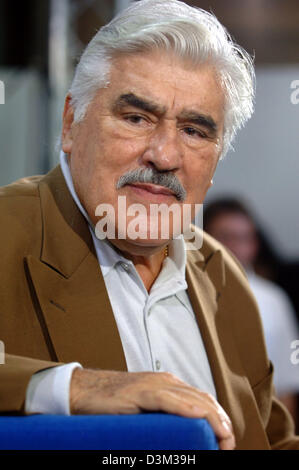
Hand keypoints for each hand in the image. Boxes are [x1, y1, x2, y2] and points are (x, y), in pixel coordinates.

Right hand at [70, 368, 234, 449]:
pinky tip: (197, 415)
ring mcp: (153, 384)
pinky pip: (166, 398)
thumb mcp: (147, 411)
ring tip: (223, 435)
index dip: (219, 417)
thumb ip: (165, 417)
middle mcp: (165, 381)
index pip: (203, 399)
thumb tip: (185, 438)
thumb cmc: (113, 404)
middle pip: (203, 398)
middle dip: (221, 420)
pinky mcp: (139, 391)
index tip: (226, 438)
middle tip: (229, 443)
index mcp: (169, 386)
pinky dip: (184, 407)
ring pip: (191, 397)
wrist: (85, 391)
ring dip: (211, 417)